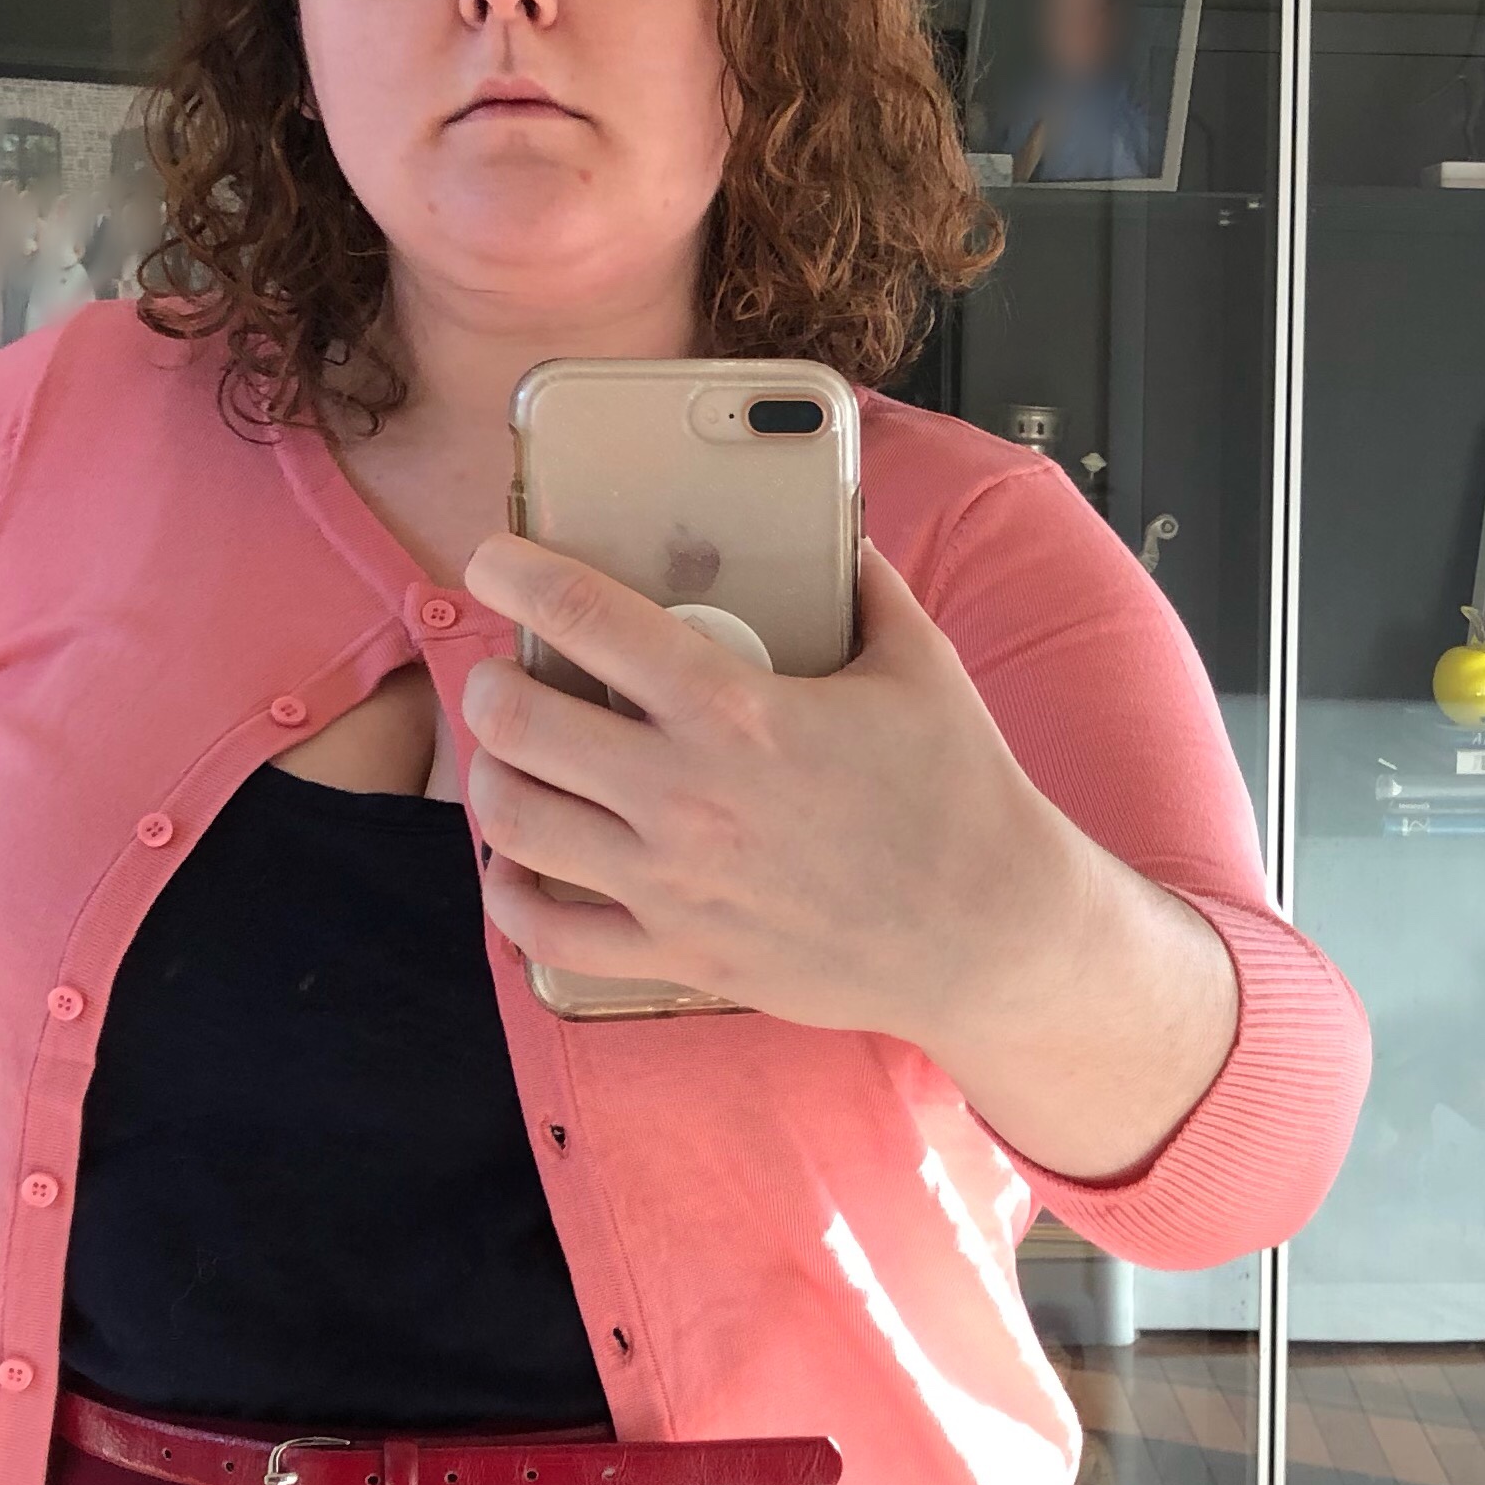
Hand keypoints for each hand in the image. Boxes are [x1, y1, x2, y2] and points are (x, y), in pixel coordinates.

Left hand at [455, 533, 1068, 1048]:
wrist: (993, 936)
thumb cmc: (961, 799)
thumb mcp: (920, 667)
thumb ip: (866, 585)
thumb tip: (838, 528)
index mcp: (739, 710)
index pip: (587, 618)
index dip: (517, 575)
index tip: (490, 560)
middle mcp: (688, 797)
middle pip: (518, 722)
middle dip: (491, 684)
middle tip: (503, 675)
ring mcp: (675, 885)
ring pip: (514, 823)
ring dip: (494, 779)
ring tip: (513, 760)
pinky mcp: (680, 955)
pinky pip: (545, 933)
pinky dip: (512, 892)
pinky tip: (520, 862)